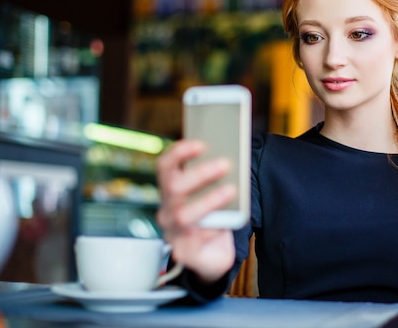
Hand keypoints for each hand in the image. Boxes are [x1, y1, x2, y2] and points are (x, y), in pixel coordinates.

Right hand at [156, 139, 236, 282]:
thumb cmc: (214, 216)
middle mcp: (167, 209)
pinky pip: (196, 239)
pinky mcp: (185, 251)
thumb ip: (216, 177)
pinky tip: (226, 221)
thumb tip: (232, 154)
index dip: (179, 152)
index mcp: (171, 190)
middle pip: (174, 188)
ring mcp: (173, 232)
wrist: (213, 254)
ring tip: (231, 190)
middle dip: (200, 174)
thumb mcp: (213, 193)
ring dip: (208, 200)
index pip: (165, 166)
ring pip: (183, 214)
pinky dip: (212, 229)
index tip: (202, 143)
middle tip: (225, 164)